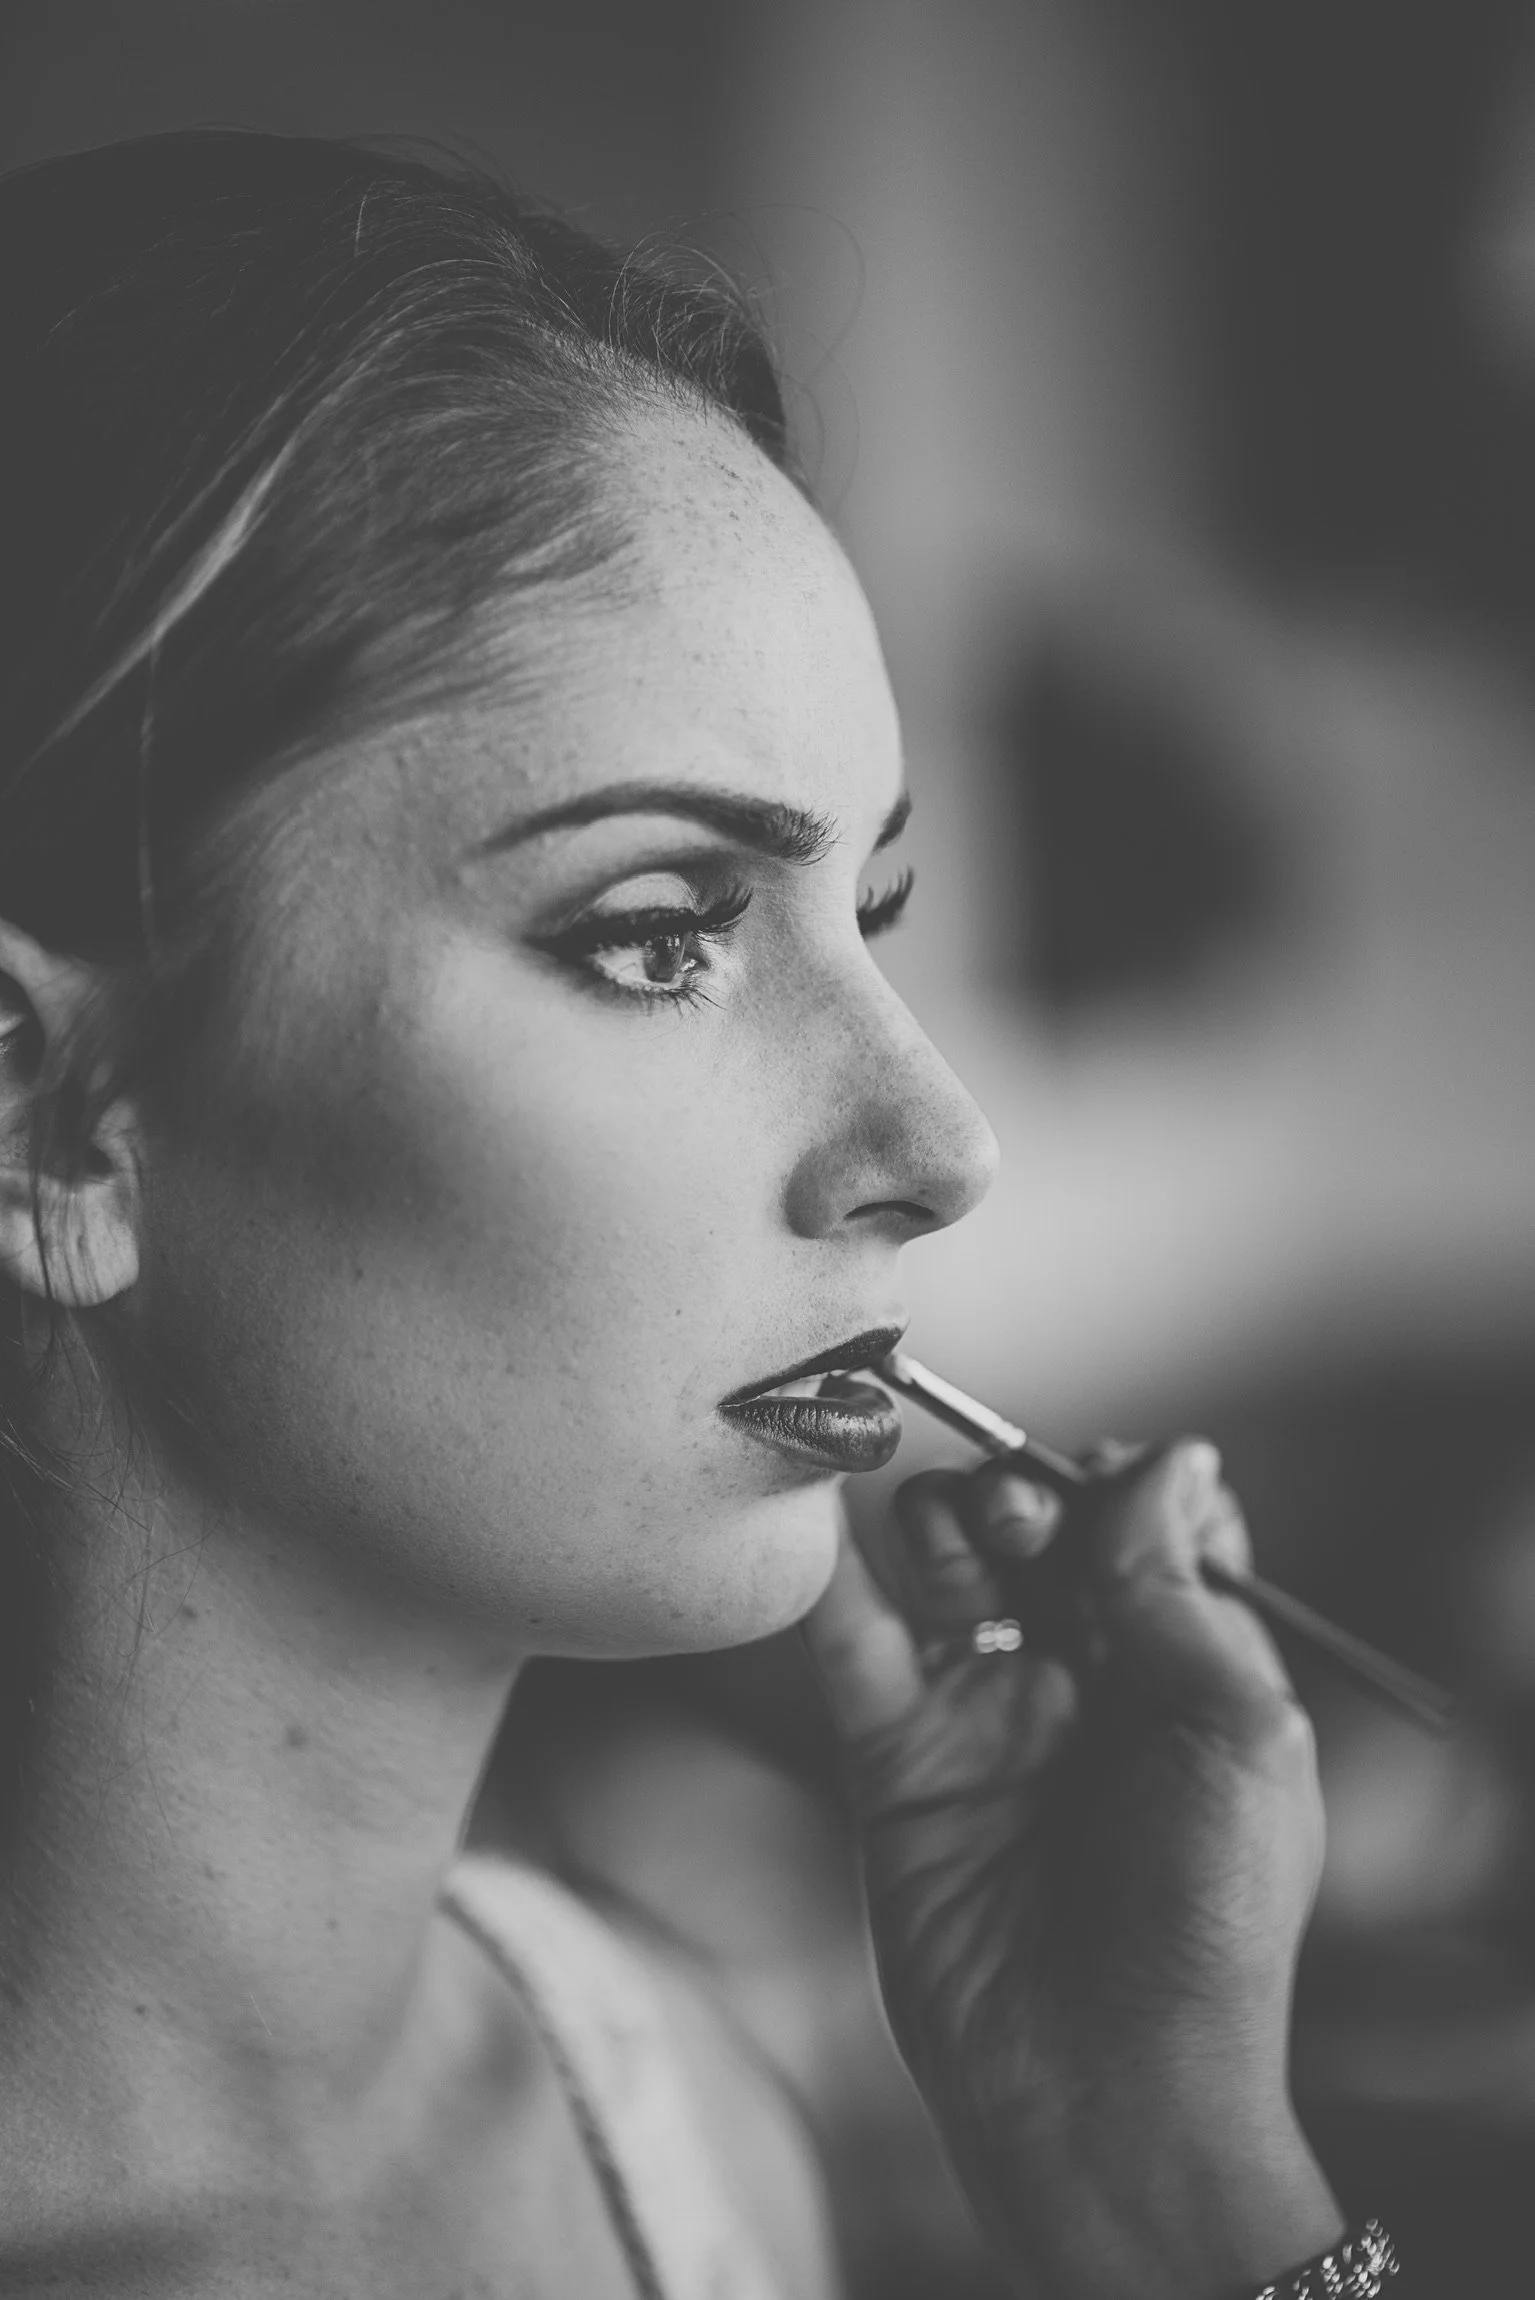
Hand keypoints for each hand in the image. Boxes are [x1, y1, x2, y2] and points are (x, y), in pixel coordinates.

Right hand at [801, 1439, 1344, 2299]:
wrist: (1105, 2091)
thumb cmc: (1205, 1922)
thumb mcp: (1233, 1734)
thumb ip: (1178, 1587)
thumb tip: (1170, 1452)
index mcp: (1175, 1664)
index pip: (1137, 1523)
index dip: (1116, 1484)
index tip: (1102, 1482)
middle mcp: (1077, 1671)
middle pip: (1028, 1523)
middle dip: (1020, 1491)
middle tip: (1023, 1525)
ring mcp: (981, 1709)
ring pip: (938, 1561)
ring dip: (940, 1524)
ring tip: (963, 1556)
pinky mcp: (897, 1757)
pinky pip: (852, 1644)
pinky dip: (829, 1580)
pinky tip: (816, 1527)